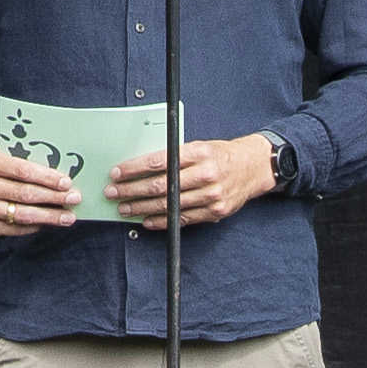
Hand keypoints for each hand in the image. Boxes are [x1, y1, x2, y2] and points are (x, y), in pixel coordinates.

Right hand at [0, 146, 81, 236]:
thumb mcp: (2, 156)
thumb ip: (25, 165)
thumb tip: (59, 179)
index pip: (22, 171)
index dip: (47, 178)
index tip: (66, 183)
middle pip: (24, 194)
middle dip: (53, 197)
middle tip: (73, 199)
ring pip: (21, 214)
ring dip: (49, 216)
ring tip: (67, 216)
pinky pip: (14, 228)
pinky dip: (34, 226)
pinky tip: (48, 223)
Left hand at [104, 136, 275, 227]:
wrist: (253, 167)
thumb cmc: (221, 155)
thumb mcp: (199, 146)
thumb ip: (175, 156)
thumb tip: (141, 167)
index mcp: (198, 153)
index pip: (158, 162)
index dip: (134, 169)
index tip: (117, 173)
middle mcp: (205, 174)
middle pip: (160, 186)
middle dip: (131, 190)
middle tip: (113, 192)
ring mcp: (211, 195)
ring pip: (168, 205)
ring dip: (141, 208)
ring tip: (124, 208)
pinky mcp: (215, 211)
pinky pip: (182, 219)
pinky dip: (162, 221)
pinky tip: (146, 220)